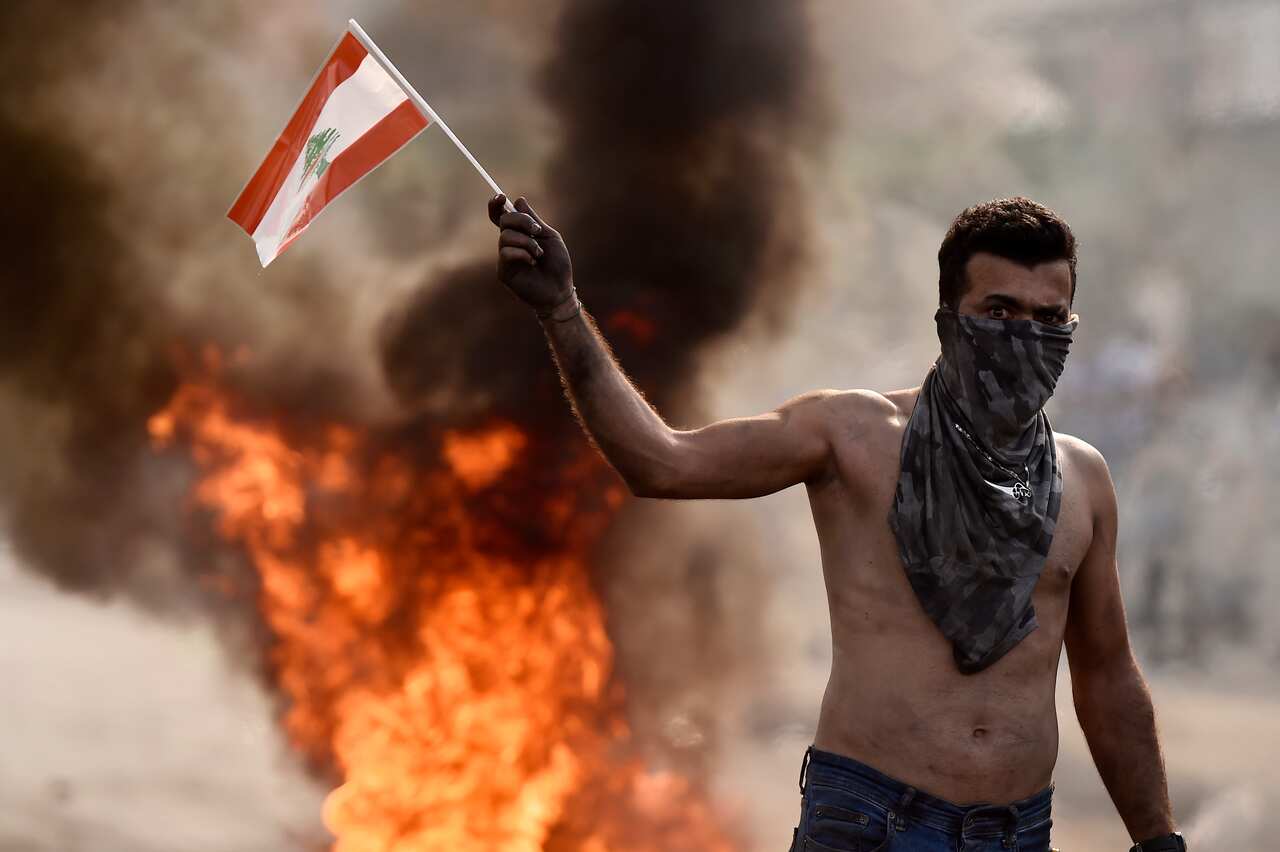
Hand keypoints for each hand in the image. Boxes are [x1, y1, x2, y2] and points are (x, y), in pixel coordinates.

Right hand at [488, 194, 573, 313]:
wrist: (560, 289)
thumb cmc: (557, 264)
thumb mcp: (548, 236)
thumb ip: (533, 219)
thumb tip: (519, 200)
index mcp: (520, 233)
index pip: (501, 216)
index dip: (496, 205)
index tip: (501, 197)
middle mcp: (510, 244)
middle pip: (504, 220)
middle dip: (521, 221)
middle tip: (537, 231)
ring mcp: (505, 258)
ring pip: (505, 236)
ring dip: (526, 242)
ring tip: (539, 254)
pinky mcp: (503, 271)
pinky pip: (506, 252)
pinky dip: (522, 253)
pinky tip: (532, 262)